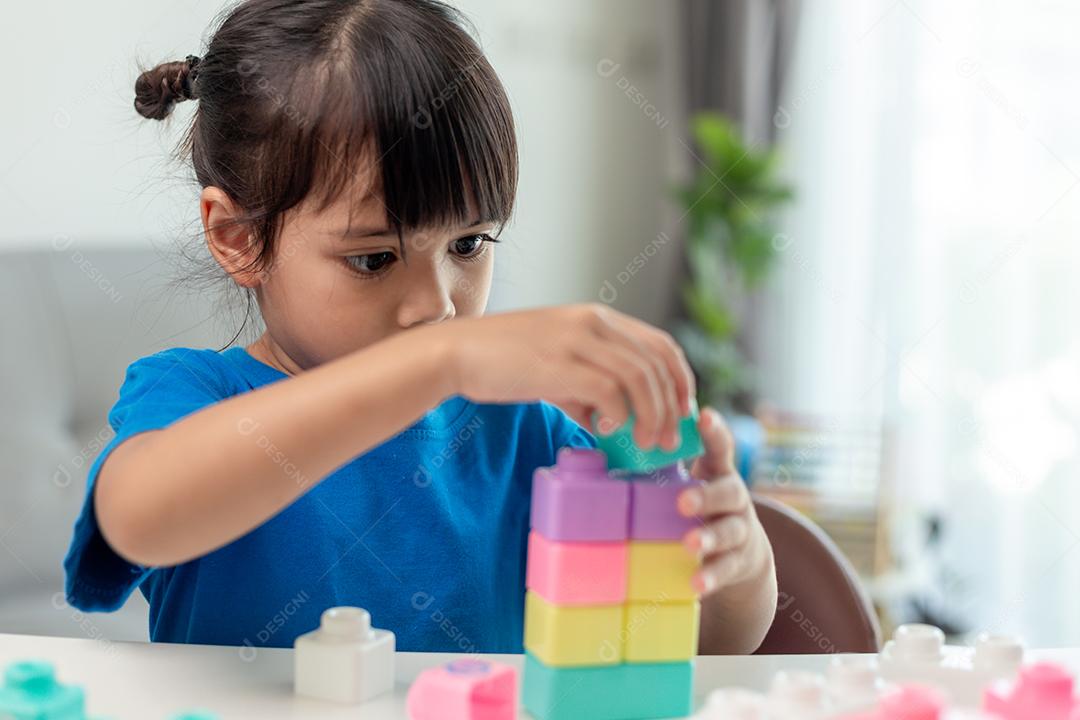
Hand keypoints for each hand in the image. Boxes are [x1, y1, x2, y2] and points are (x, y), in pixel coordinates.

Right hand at [435, 303, 694, 449]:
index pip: (660, 344)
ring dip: (651, 415)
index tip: (681, 413)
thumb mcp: (552, 365)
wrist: (455, 352)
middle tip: (668, 441)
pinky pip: (607, 390)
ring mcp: (576, 340)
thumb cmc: (501, 361)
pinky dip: (617, 413)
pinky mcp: (558, 363)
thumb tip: (606, 422)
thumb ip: (583, 389)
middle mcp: (593, 322)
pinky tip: (606, 430)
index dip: (680, 380)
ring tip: (645, 443)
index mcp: (597, 318)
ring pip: (639, 376)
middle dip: (671, 406)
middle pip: (656, 363)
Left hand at [676, 407, 772, 595]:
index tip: (702, 415)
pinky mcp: (740, 561)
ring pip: (730, 531)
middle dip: (706, 496)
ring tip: (689, 544)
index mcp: (719, 472)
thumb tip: (606, 448)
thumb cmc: (701, 506)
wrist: (743, 551)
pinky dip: (712, 576)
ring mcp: (741, 530)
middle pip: (729, 492)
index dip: (713, 430)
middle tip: (682, 502)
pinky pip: (728, 568)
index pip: (720, 446)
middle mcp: (735, 497)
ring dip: (709, 538)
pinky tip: (696, 583)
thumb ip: (662, 468)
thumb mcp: (689, 482)